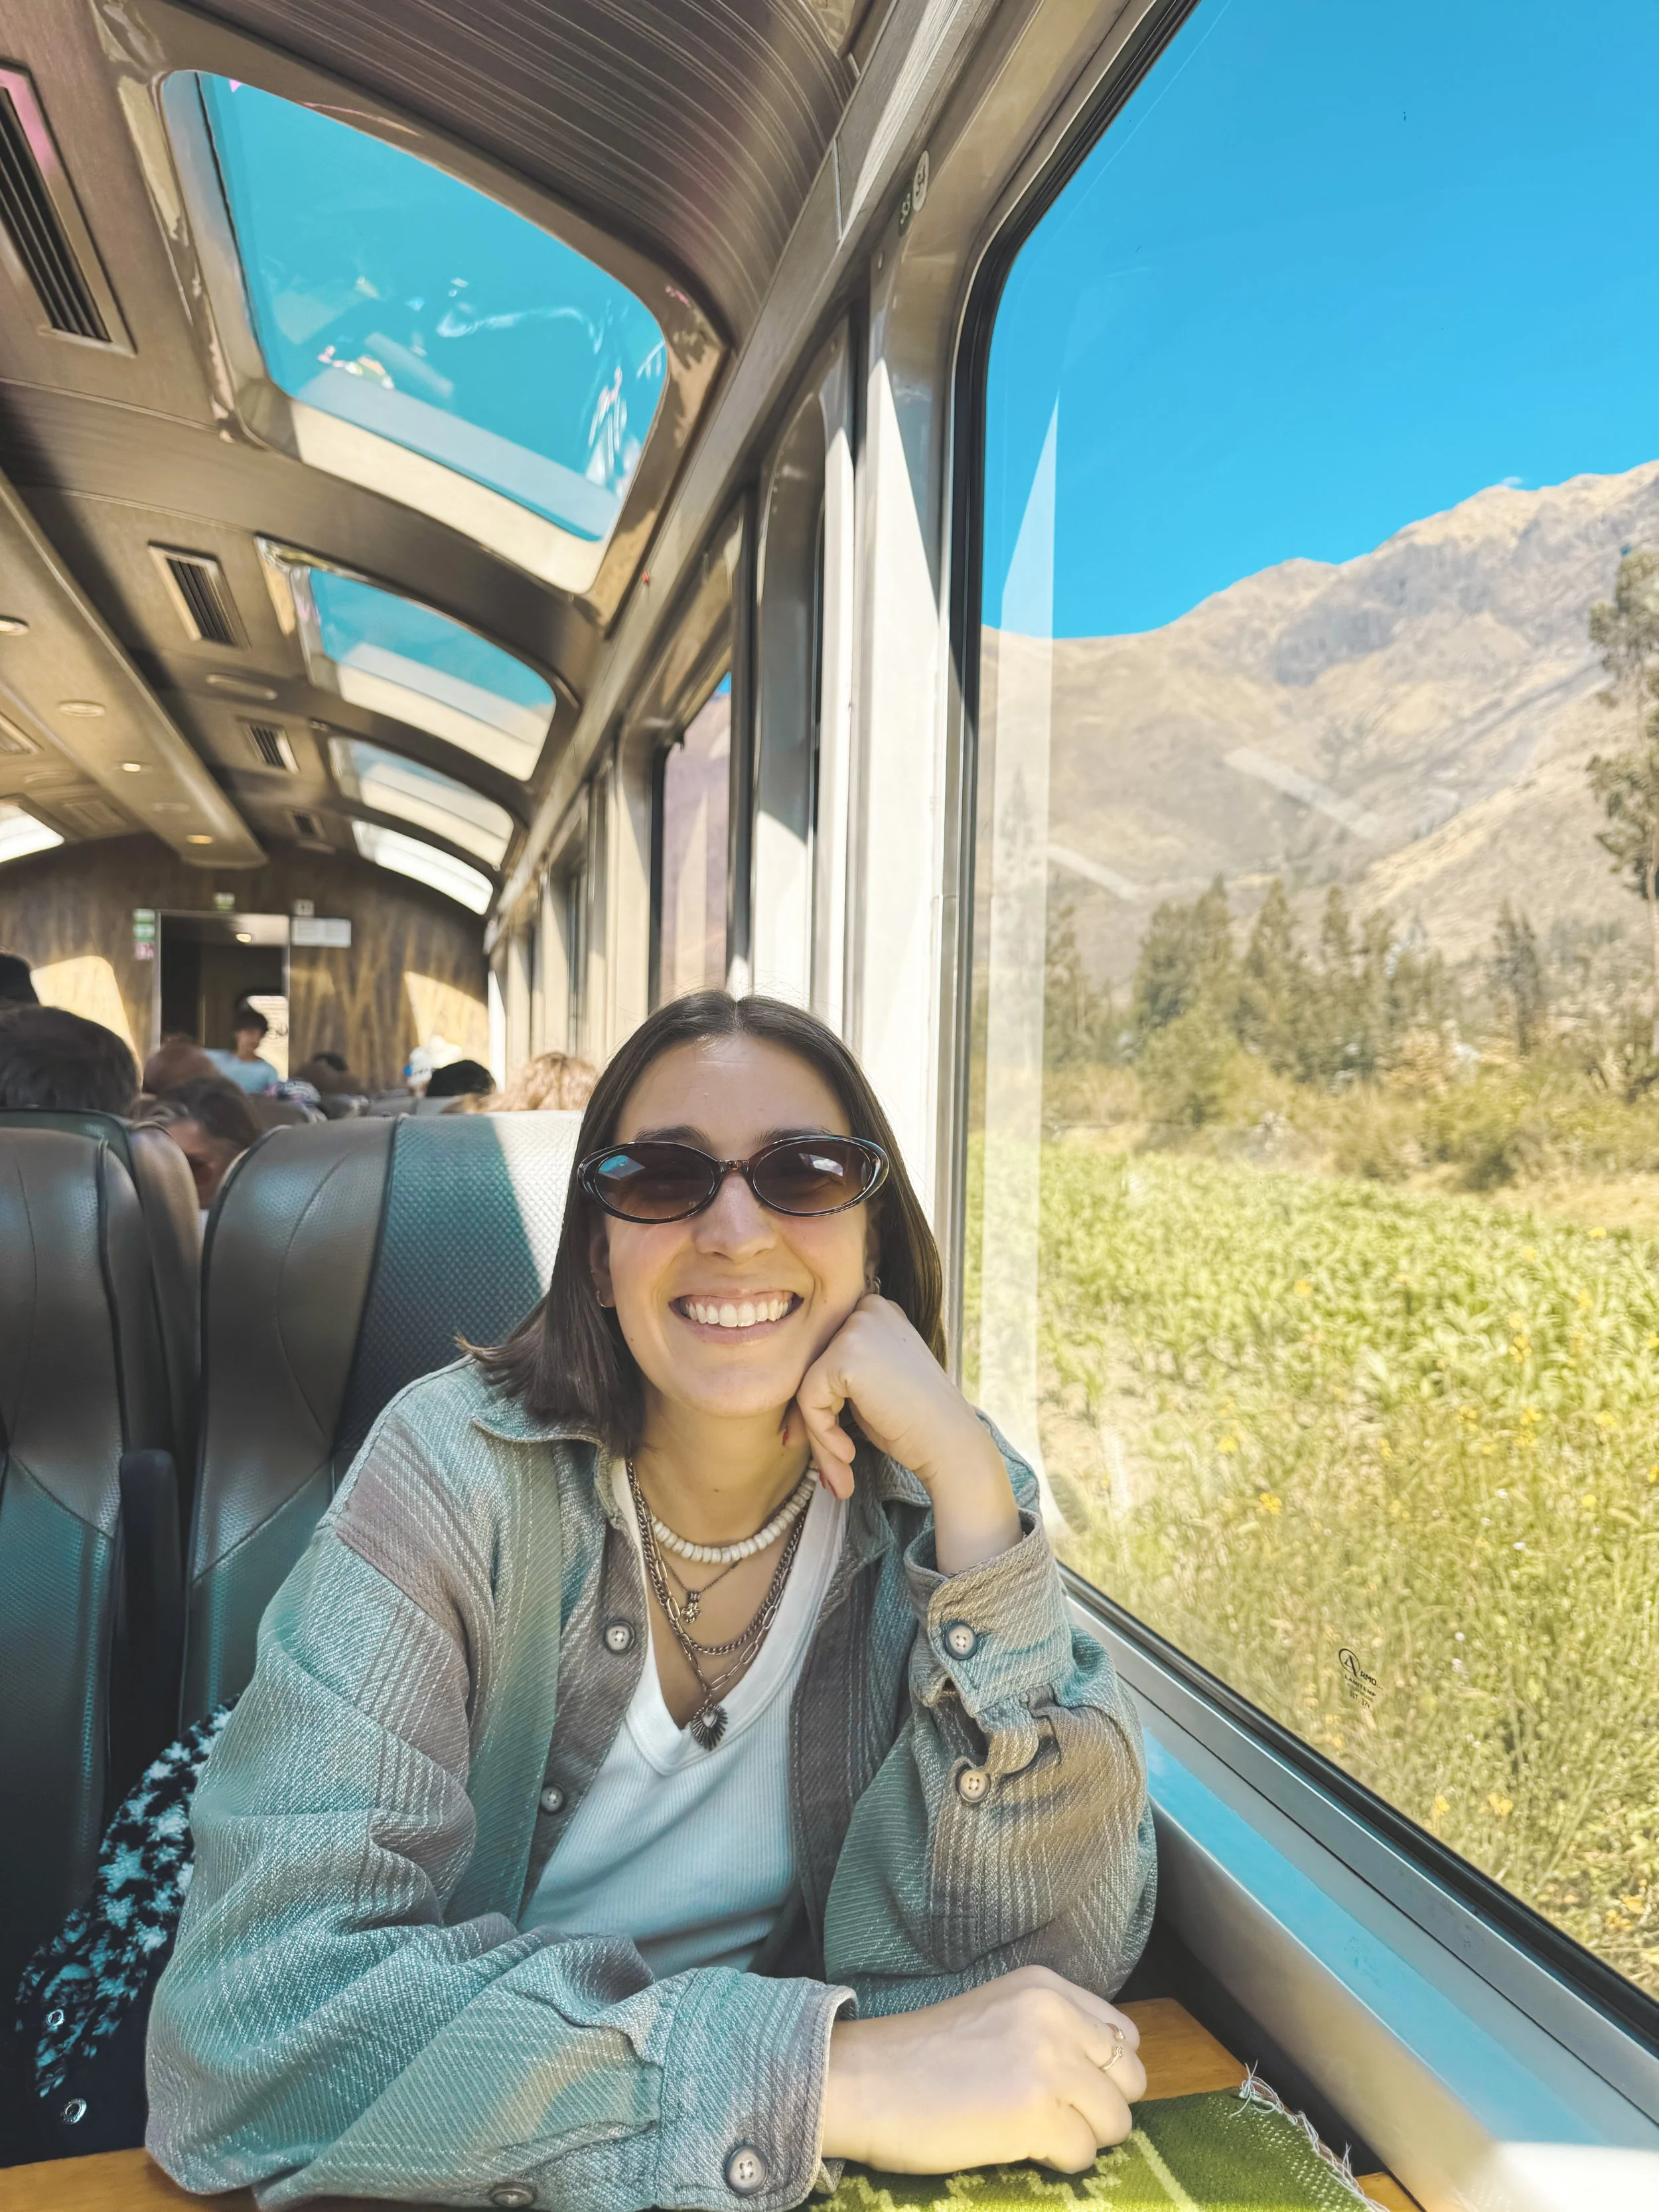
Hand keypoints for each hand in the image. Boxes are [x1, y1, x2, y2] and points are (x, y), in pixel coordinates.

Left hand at [791, 1296, 1020, 1571]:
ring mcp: (857, 1327)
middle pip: (813, 1368)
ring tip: (841, 1472)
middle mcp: (867, 1308)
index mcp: (877, 1312)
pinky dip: (821, 1434)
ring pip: (806, 1386)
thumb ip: (834, 1384)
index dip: (820, 1404)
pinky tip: (848, 1454)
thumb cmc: (915, 1425)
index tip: (827, 1446)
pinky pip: (808, 1399)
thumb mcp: (870, 1392)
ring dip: (819, 1437)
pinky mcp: (846, 1354)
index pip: (827, 1355)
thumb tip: (787, 1418)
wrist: (951, 1444)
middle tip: (832, 1470)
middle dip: (815, 1425)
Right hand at [819, 1965, 1146, 2174]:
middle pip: (1131, 2079)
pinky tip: (1015, 2145)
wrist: (864, 2082)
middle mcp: (1055, 2016)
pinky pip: (1083, 2153)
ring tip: (1031, 2132)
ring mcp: (1049, 2064)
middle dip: (1102, 2108)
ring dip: (1081, 2137)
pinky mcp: (1037, 2113)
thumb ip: (1051, 2029)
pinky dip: (1057, 2161)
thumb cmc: (921, 2057)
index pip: (1123, 2035)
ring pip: (1116, 2121)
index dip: (1104, 2073)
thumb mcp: (997, 2014)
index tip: (1072, 2089)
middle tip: (1054, 2118)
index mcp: (1045, 1987)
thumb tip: (1103, 2076)